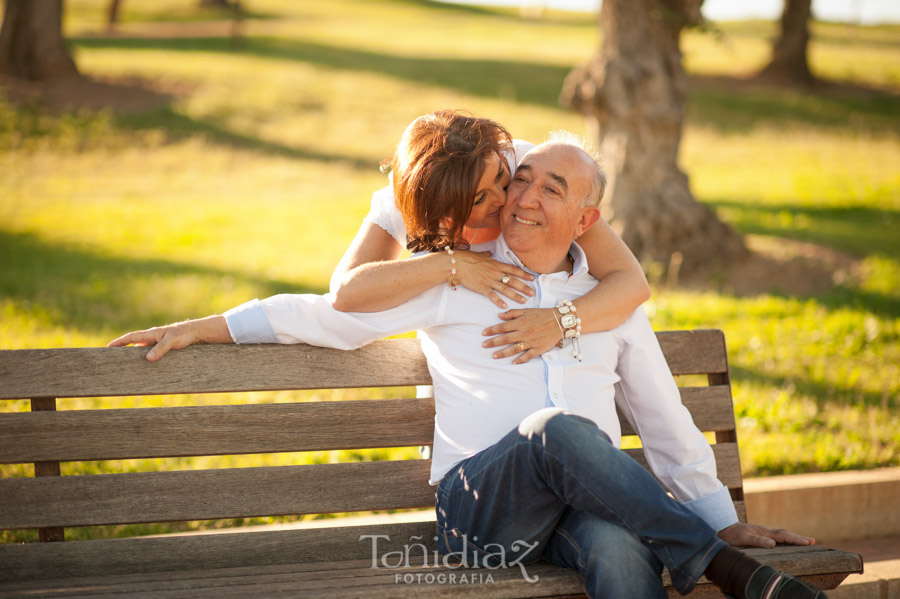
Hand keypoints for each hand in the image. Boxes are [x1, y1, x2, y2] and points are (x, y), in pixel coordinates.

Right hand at [107, 315, 229, 360]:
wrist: (197, 332)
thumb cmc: (184, 334)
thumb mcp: (172, 341)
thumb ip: (160, 349)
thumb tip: (148, 359)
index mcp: (151, 334)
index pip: (131, 337)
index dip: (119, 342)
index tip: (107, 347)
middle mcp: (152, 338)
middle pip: (133, 344)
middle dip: (123, 350)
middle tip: (111, 359)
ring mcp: (157, 343)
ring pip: (142, 350)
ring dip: (134, 356)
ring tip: (125, 366)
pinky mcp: (164, 348)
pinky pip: (151, 353)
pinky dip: (146, 359)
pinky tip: (144, 367)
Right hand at [455, 251, 533, 308]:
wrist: (457, 264)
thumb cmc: (467, 258)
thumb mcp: (480, 254)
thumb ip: (487, 255)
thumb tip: (490, 253)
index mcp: (496, 264)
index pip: (514, 270)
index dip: (524, 274)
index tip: (532, 278)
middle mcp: (495, 273)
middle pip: (513, 281)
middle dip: (524, 287)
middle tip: (533, 293)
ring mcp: (489, 280)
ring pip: (506, 289)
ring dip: (515, 296)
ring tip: (524, 301)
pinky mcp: (482, 288)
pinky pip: (492, 296)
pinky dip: (499, 301)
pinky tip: (505, 306)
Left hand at [481, 308, 561, 363]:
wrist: (560, 321)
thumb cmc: (542, 314)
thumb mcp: (527, 310)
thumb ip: (512, 313)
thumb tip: (499, 316)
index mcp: (521, 322)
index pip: (502, 327)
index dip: (492, 330)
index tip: (483, 333)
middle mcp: (524, 333)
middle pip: (505, 339)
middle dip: (493, 342)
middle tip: (483, 345)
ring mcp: (531, 342)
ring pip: (514, 349)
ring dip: (503, 353)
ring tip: (494, 356)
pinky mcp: (538, 349)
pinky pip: (528, 356)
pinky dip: (520, 360)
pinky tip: (513, 363)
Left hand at [718, 522, 814, 548]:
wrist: (719, 527)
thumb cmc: (730, 534)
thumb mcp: (742, 538)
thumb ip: (757, 540)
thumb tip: (773, 543)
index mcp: (763, 532)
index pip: (783, 536)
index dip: (796, 540)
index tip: (809, 542)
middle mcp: (764, 531)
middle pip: (784, 534)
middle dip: (798, 538)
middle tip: (812, 541)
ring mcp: (760, 533)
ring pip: (780, 536)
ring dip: (792, 538)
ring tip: (803, 542)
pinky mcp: (757, 536)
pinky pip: (774, 538)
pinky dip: (783, 540)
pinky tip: (784, 543)